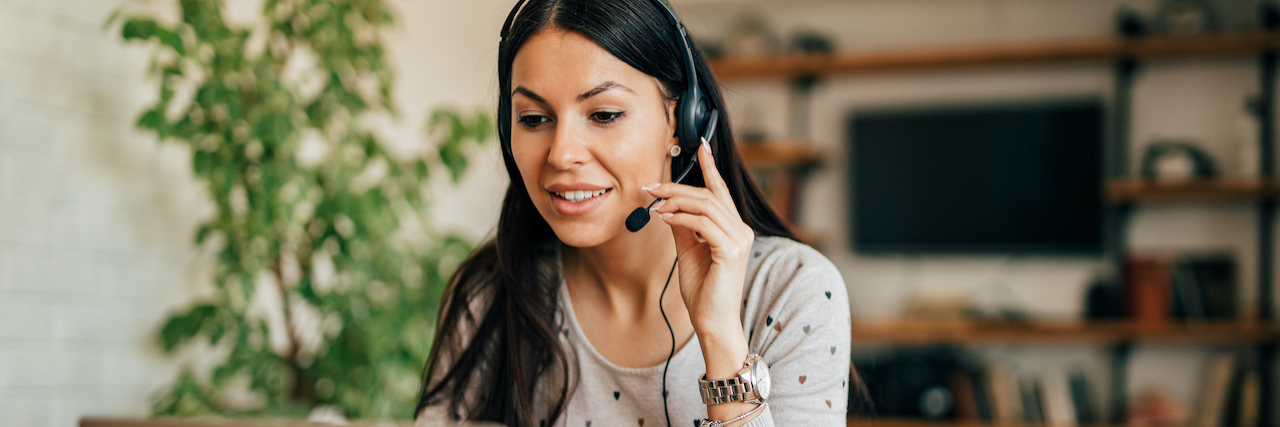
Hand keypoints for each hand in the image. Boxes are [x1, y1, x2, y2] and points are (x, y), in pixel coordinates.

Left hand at [644, 141, 754, 337]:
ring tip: (653, 203)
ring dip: (675, 201)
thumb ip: (683, 227)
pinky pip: (702, 223)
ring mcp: (739, 239)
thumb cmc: (703, 292)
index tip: (700, 146)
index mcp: (733, 229)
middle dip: (677, 187)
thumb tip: (668, 207)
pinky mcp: (731, 250)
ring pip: (705, 205)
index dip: (710, 167)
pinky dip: (680, 217)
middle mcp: (741, 230)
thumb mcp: (688, 252)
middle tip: (650, 186)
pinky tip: (664, 218)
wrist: (712, 323)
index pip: (720, 191)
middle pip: (709, 195)